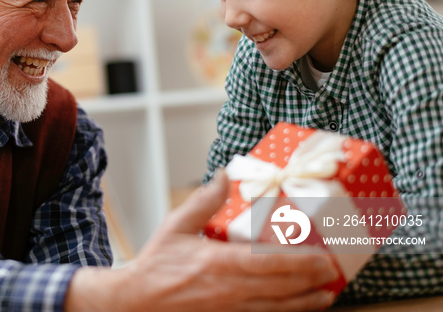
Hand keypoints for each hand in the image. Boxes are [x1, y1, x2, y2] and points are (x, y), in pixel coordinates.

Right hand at [65, 170, 338, 310]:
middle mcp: (231, 289)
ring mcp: (230, 309)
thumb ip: (204, 201)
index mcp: (220, 263)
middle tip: (336, 274)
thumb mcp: (176, 226)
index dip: (302, 264)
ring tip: (327, 296)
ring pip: (277, 308)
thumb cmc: (156, 264)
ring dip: (305, 303)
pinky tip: (296, 310)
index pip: (270, 264)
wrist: (137, 302)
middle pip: (282, 288)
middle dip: (312, 282)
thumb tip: (225, 175)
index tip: (325, 259)